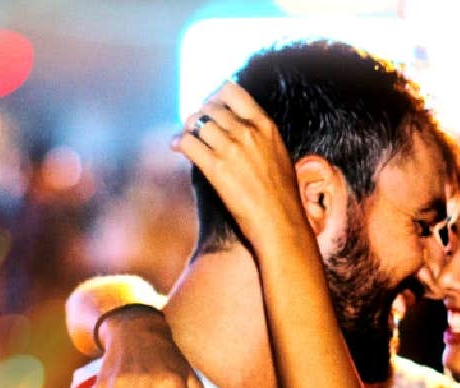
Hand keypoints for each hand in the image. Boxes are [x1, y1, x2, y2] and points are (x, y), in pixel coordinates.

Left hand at [172, 82, 310, 252]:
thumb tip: (240, 130)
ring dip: (187, 128)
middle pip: (210, 107)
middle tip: (193, 126)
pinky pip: (187, 142)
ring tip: (185, 137)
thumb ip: (260, 138)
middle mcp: (247, 131)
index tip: (210, 106)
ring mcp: (231, 148)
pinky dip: (179, 142)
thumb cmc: (282, 197)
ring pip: (196, 122)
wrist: (281, 223)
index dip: (215, 96)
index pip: (232, 92)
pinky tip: (177, 147)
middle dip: (198, 115)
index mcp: (265, 125)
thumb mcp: (278, 155)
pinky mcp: (215, 168)